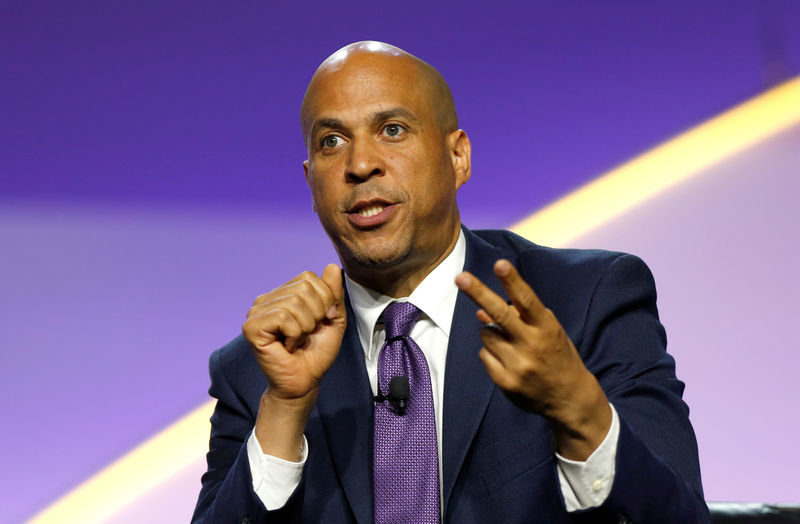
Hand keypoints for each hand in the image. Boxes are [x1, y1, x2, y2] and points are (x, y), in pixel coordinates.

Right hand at [243, 263, 346, 401]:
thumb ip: (333, 293)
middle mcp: (266, 299)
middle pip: (303, 288)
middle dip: (316, 314)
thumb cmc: (317, 352)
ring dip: (305, 327)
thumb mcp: (334, 318)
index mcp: (283, 293)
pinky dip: (294, 334)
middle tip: (307, 334)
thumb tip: (331, 266)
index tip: (321, 321)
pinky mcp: (251, 327)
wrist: (305, 381)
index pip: (308, 277)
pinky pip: (283, 317)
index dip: (324, 299)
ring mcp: (256, 312)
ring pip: (294, 303)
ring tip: (297, 340)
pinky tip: (287, 345)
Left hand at [455, 259, 610, 459]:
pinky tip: (508, 360)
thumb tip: (479, 311)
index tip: (500, 264)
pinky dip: (491, 352)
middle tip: (461, 277)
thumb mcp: (547, 330)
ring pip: (486, 333)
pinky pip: (484, 354)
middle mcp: (532, 346)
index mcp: (547, 328)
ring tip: (512, 344)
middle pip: (500, 314)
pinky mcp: (506, 382)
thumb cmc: (555, 354)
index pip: (527, 300)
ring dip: (491, 332)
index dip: (513, 281)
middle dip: (479, 293)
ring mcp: (518, 365)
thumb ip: (519, 317)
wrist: (569, 397)